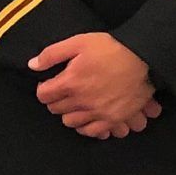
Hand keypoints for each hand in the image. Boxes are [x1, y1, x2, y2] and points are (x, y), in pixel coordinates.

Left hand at [29, 33, 158, 138]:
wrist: (143, 57)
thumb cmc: (110, 47)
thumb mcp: (78, 42)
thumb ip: (52, 54)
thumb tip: (32, 65)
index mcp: (70, 82)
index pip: (43, 95)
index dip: (44, 88)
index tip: (49, 83)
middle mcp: (82, 101)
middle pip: (55, 109)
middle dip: (55, 100)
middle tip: (63, 92)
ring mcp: (98, 112)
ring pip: (71, 122)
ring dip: (69, 114)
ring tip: (75, 104)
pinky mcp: (113, 119)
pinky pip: (92, 132)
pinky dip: (86, 127)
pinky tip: (87, 117)